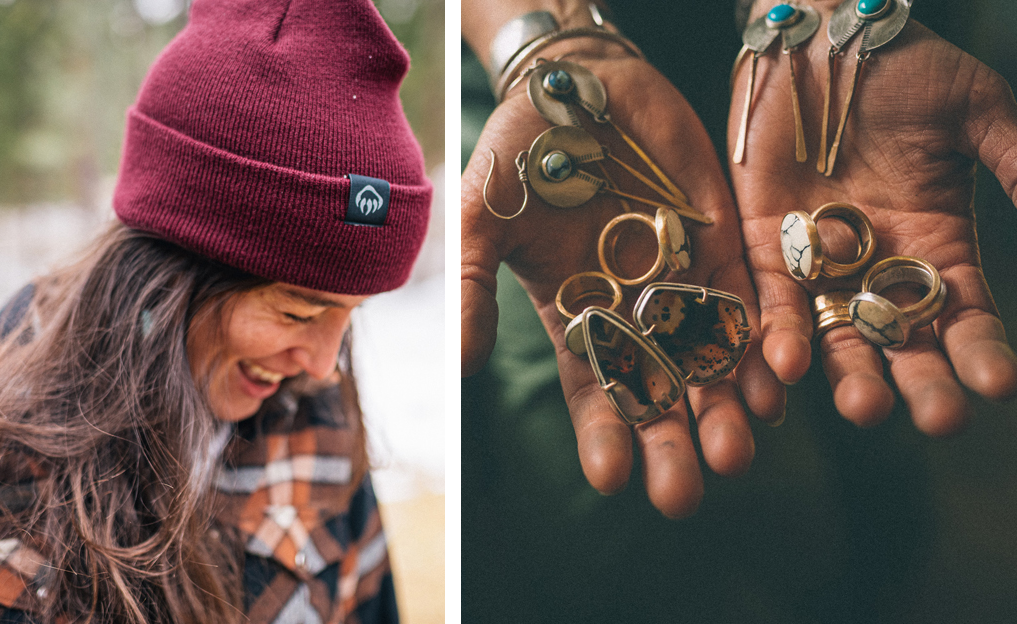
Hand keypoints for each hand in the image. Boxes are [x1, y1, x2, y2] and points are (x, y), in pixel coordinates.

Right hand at [463, 42, 785, 518]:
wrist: (578, 83)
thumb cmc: (518, 152)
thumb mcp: (484, 217)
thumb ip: (477, 286)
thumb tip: (465, 366)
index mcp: (575, 316)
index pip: (594, 391)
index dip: (604, 435)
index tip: (612, 479)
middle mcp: (635, 311)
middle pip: (663, 392)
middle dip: (676, 443)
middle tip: (688, 492)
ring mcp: (685, 279)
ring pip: (715, 358)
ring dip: (728, 406)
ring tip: (740, 448)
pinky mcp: (727, 241)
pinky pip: (755, 301)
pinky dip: (767, 341)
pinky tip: (778, 381)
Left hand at [729, 8, 1016, 434]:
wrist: (822, 41)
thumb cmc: (907, 71)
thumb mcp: (975, 113)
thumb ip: (1014, 163)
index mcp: (938, 246)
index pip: (965, 316)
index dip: (980, 351)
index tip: (997, 385)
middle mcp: (879, 269)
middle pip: (902, 342)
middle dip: (919, 382)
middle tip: (938, 420)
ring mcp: (820, 264)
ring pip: (835, 336)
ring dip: (849, 375)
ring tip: (865, 408)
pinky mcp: (762, 247)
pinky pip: (769, 302)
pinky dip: (777, 335)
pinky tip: (787, 368)